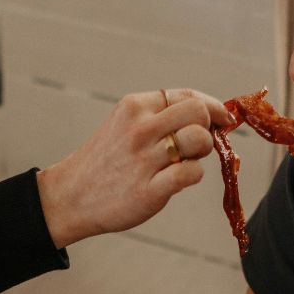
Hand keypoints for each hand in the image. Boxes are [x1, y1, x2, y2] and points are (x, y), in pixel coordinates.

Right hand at [37, 88, 235, 248]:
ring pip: (200, 140)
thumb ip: (159, 117)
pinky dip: (192, 176)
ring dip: (201, 153)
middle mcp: (139, 128)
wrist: (70, 197)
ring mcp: (144, 159)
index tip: (223, 119)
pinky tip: (176, 180)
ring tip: (183, 162)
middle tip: (195, 145)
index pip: (188, 96)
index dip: (214, 107)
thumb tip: (210, 116)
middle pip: (199, 114)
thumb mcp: (124, 124)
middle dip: (208, 128)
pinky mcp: (148, 190)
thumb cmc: (105, 162)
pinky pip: (191, 174)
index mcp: (134, 107)